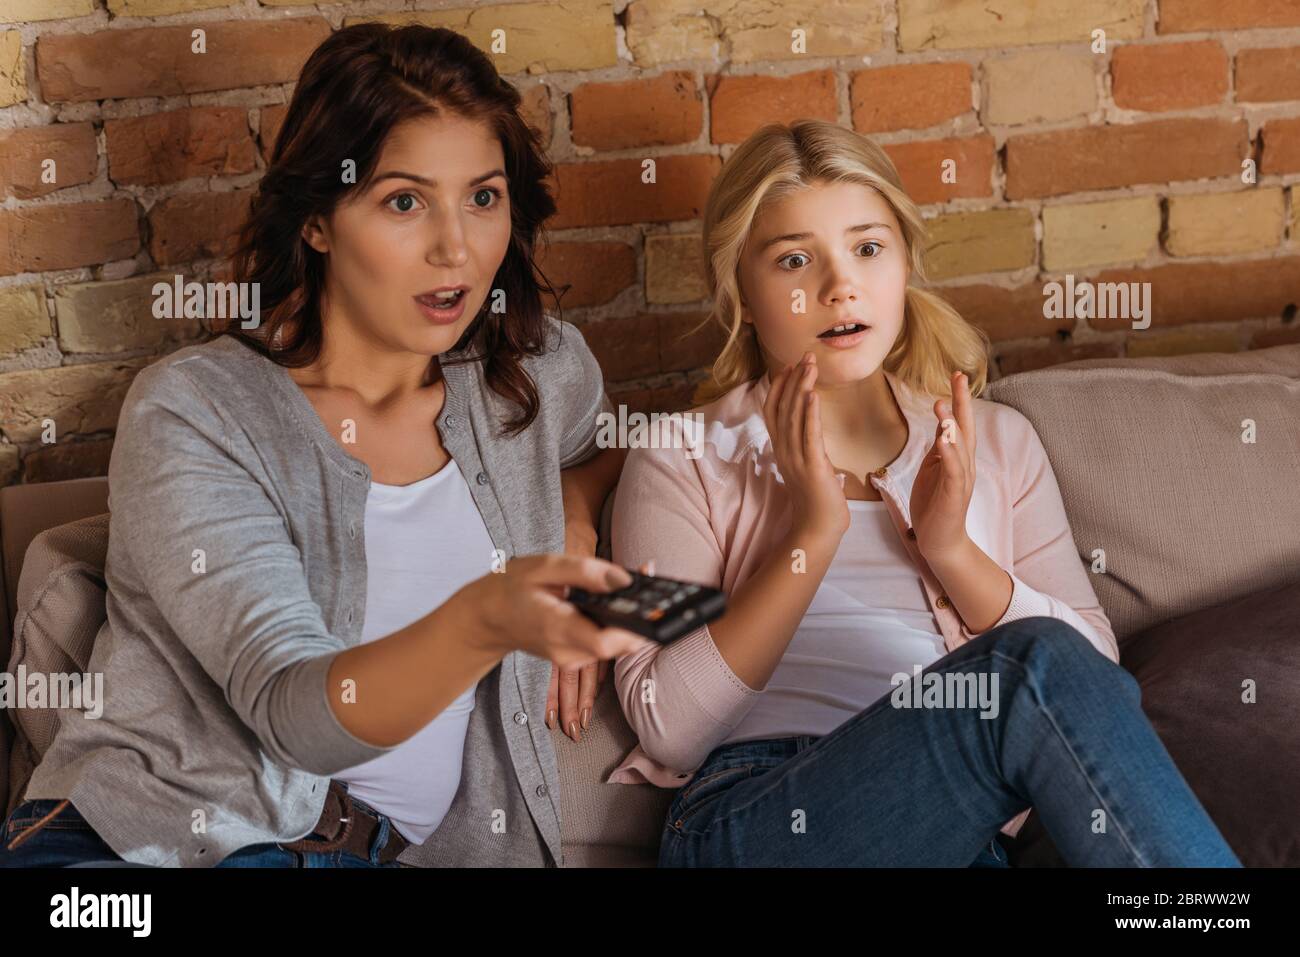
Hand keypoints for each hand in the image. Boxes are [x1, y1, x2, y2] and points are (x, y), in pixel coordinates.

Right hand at [449, 554, 653, 670]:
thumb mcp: (543, 567)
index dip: (635, 627)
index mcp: (556, 627)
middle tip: (652, 581)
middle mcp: (567, 652)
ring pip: (616, 644)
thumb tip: (624, 579)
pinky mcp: (576, 658)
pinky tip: (617, 600)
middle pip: (619, 643)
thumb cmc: (510, 588)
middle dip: (640, 615)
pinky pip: (606, 644)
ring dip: (630, 618)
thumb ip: (583, 571)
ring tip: (638, 584)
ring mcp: (572, 660)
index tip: (654, 603)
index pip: (605, 641)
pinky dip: (617, 623)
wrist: (487, 619)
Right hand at [762, 352, 848, 540]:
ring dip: (802, 388)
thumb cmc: (817, 498)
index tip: (788, 367)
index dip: (778, 387)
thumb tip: (810, 431)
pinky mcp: (812, 466)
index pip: (772, 411)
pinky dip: (809, 413)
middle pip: (784, 407)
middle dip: (794, 380)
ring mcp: (796, 458)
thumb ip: (804, 447)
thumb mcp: (806, 466)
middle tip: (805, 356)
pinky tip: (813, 395)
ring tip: (810, 366)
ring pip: (795, 416)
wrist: (818, 527)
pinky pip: (808, 435)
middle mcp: (784, 450)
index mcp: (781, 449)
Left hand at [910, 370, 975, 561]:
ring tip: (943, 403)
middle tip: (958, 377)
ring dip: (952, 425)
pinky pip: (953, 471)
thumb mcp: (934, 471)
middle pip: (965, 428)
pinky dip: (949, 454)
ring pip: (959, 447)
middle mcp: (965, 465)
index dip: (958, 399)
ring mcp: (961, 480)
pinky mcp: (954, 495)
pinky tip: (943, 440)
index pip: (960, 423)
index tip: (957, 374)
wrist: (940, 541)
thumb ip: (940, 449)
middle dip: (962, 402)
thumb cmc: (935, 506)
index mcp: (958, 458)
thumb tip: (941, 426)